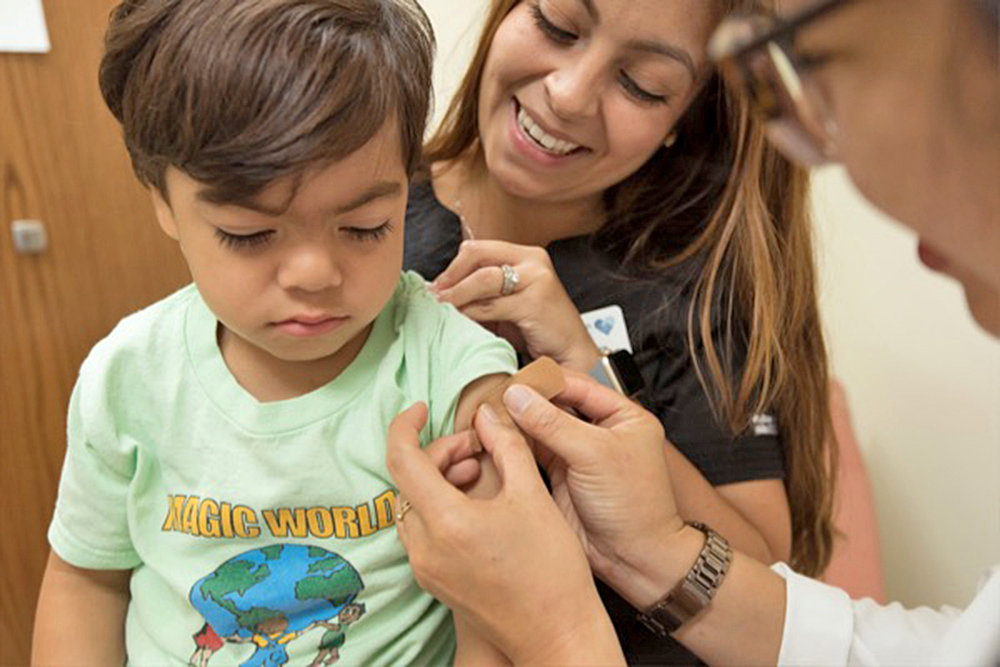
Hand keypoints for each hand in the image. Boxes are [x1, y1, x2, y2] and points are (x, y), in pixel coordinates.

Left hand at [387, 402, 622, 664]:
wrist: (557, 633)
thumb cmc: (552, 570)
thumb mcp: (532, 494)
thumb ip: (505, 445)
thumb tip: (487, 415)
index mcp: (446, 522)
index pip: (401, 459)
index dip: (405, 426)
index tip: (421, 408)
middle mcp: (425, 548)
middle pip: (408, 481)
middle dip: (439, 453)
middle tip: (479, 447)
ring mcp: (426, 568)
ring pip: (413, 505)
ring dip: (439, 479)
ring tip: (481, 472)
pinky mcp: (434, 581)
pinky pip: (422, 530)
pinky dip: (440, 506)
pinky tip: (476, 503)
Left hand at [430, 240, 600, 370]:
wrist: (571, 354)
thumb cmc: (537, 330)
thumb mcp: (507, 304)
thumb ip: (482, 294)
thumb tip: (441, 293)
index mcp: (526, 255)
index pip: (478, 249)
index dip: (453, 267)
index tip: (436, 286)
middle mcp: (533, 260)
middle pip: (477, 255)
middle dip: (450, 277)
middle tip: (434, 296)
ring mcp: (537, 279)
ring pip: (482, 279)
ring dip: (456, 296)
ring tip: (441, 309)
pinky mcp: (535, 302)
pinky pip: (491, 305)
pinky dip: (470, 313)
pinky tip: (460, 321)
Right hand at [501, 371, 686, 599]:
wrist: (634, 559)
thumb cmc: (635, 507)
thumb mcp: (594, 455)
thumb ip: (553, 423)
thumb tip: (518, 396)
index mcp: (623, 416)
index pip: (578, 385)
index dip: (545, 383)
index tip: (514, 381)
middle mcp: (600, 431)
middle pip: (556, 405)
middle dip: (527, 402)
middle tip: (495, 398)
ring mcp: (579, 454)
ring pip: (541, 428)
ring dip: (517, 423)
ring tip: (490, 416)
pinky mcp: (561, 476)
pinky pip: (533, 452)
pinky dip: (515, 445)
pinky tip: (495, 438)